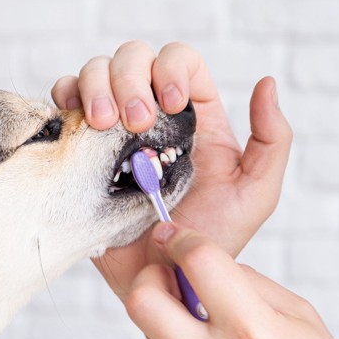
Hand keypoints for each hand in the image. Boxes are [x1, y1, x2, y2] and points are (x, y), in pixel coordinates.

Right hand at [52, 41, 292, 300]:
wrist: (158, 280)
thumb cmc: (207, 242)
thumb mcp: (254, 195)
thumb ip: (272, 141)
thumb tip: (266, 83)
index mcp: (193, 117)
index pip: (179, 62)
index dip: (172, 70)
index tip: (172, 105)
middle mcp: (151, 116)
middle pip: (133, 58)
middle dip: (130, 79)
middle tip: (134, 124)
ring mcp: (112, 130)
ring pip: (95, 71)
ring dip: (96, 86)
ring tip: (104, 126)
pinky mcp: (81, 147)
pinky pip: (65, 100)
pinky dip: (65, 95)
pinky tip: (78, 120)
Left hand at [126, 222, 338, 338]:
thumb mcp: (304, 321)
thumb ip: (250, 283)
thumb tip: (204, 261)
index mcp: (256, 334)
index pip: (198, 264)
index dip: (180, 238)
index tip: (174, 234)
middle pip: (141, 300)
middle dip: (148, 273)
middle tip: (167, 273)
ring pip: (152, 331)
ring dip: (170, 314)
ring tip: (208, 326)